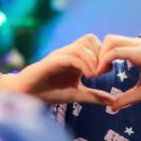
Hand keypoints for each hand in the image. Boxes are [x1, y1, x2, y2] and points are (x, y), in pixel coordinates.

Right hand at [0, 34, 114, 104]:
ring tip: (95, 76)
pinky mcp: (53, 60)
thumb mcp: (76, 94)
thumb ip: (94, 96)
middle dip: (100, 54)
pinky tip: (88, 77)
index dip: (104, 55)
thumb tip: (113, 101)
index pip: (95, 44)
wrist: (27, 93)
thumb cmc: (49, 92)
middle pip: (90, 38)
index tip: (107, 72)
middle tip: (103, 72)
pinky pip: (72, 56)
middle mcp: (68, 53)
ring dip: (93, 59)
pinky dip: (84, 64)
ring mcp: (60, 55)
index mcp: (75, 58)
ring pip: (82, 45)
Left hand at [97, 35, 140, 109]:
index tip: (100, 73)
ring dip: (101, 56)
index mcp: (135, 50)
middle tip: (98, 72)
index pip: (111, 45)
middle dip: (98, 54)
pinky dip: (106, 60)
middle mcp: (135, 44)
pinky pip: (117, 51)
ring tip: (101, 73)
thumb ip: (126, 98)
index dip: (102, 57)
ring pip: (110, 41)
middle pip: (108, 39)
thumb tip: (111, 108)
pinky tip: (105, 72)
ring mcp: (138, 45)